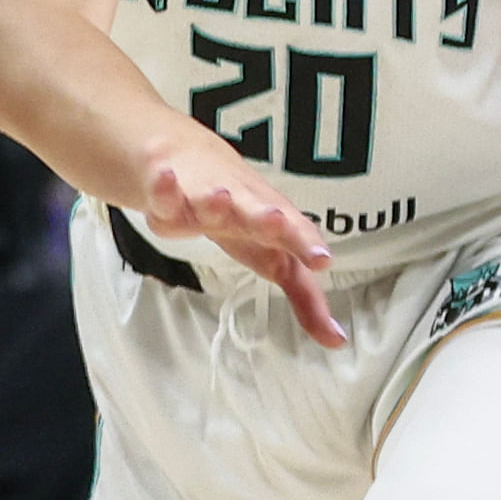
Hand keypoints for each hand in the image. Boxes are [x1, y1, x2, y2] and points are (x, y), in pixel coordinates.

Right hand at [135, 133, 343, 346]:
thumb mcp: (276, 258)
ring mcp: (206, 196)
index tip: (321, 261)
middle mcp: (245, 206)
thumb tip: (336, 341)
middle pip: (256, 212)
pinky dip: (164, 187)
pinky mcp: (171, 191)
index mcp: (276, 223)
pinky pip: (165, 192)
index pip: (297, 234)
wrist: (193, 158)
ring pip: (210, 199)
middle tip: (276, 222)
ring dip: (215, 201)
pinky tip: (166, 179)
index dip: (307, 246)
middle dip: (266, 218)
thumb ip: (306, 299)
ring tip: (220, 199)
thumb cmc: (244, 216)